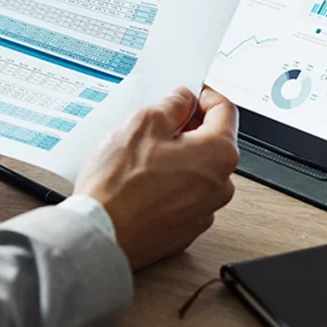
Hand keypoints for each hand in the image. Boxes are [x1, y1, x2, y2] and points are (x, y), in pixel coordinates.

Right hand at [74, 86, 238, 270]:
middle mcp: (220, 186)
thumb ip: (171, 105)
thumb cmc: (120, 184)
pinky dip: (168, 185)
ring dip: (176, 158)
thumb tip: (181, 100)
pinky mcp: (185, 229)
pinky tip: (141, 183)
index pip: (225, 111)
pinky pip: (184, 196)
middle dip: (187, 129)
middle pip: (211, 143)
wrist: (101, 232)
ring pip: (196, 171)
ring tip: (141, 157)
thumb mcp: (143, 123)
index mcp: (218, 155)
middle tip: (157, 125)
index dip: (204, 96)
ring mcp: (204, 211)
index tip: (189, 94)